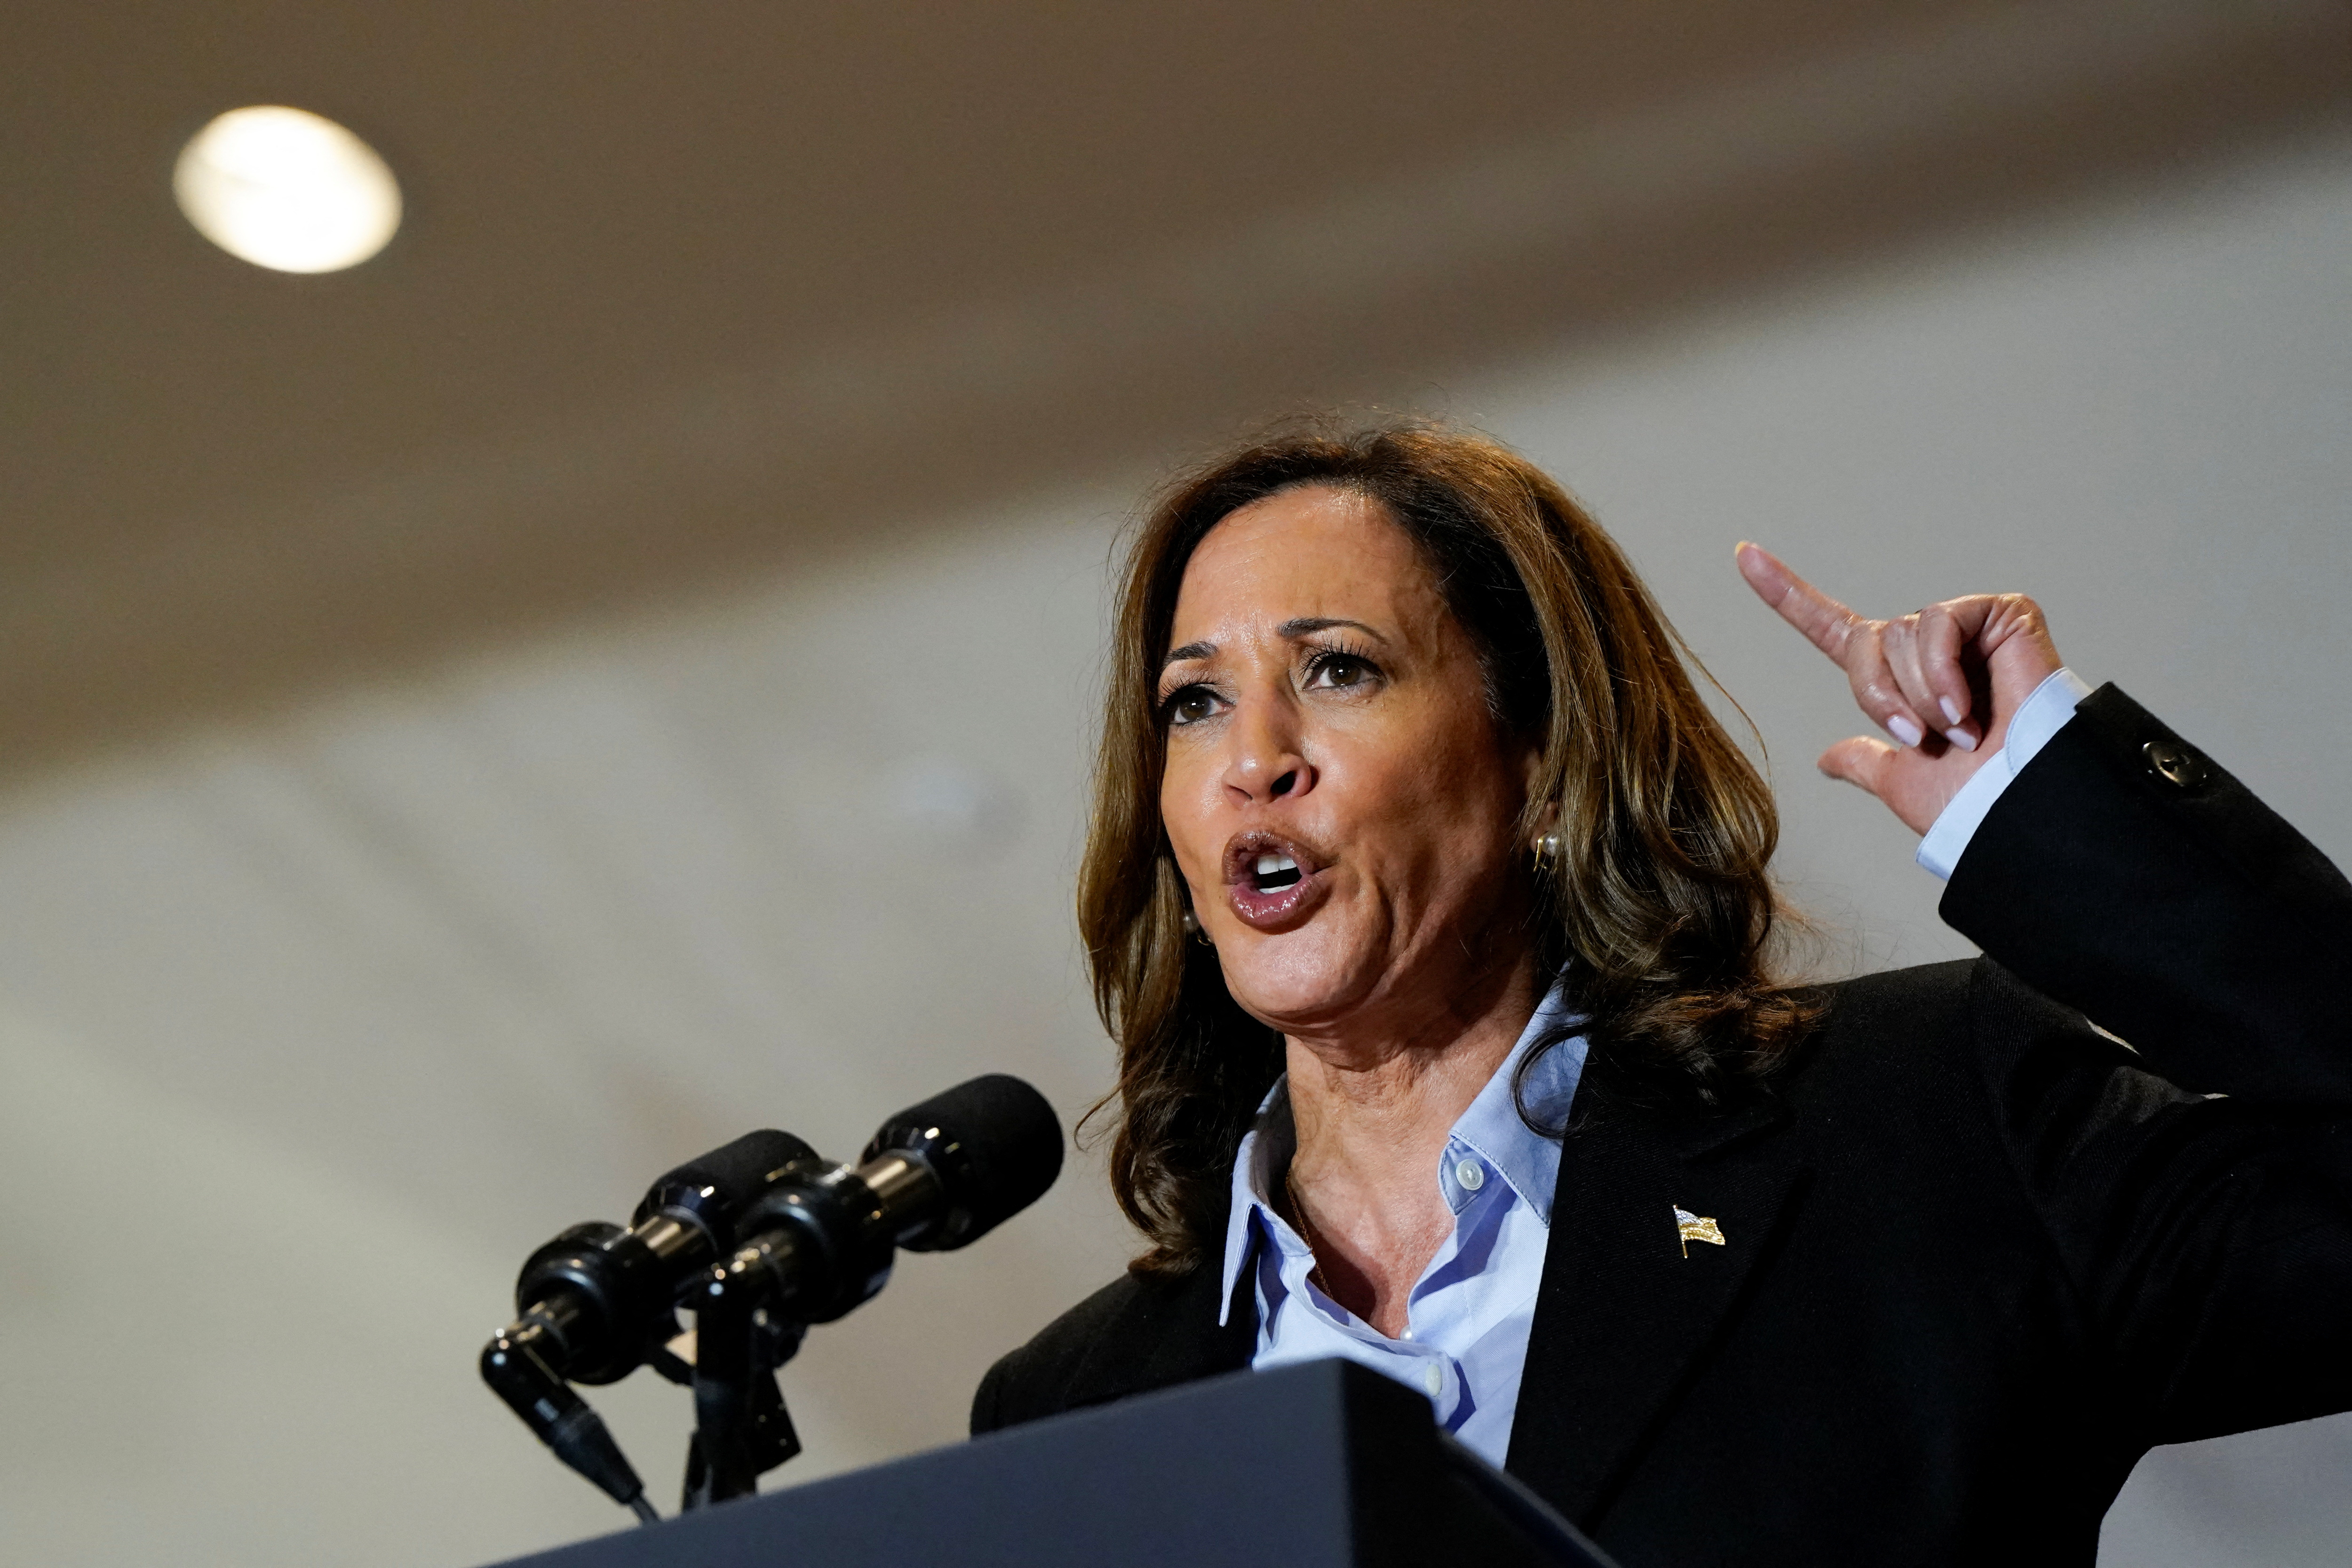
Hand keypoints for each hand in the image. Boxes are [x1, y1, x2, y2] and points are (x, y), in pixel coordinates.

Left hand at [1735, 543, 2061, 834]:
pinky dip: (1943, 671)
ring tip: (1959, 729)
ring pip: (1902, 634)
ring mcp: (1967, 629)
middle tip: (1919, 737)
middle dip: (1880, 695)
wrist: (2016, 808)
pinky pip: (1942, 622)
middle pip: (1866, 642)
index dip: (1788, 595)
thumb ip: (1865, 762)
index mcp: (1899, 680)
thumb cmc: (1970, 801)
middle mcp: (1929, 649)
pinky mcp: (2003, 614)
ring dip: (1919, 693)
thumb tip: (1828, 758)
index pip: (1833, 629)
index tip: (1744, 555)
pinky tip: (1967, 707)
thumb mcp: (1900, 782)